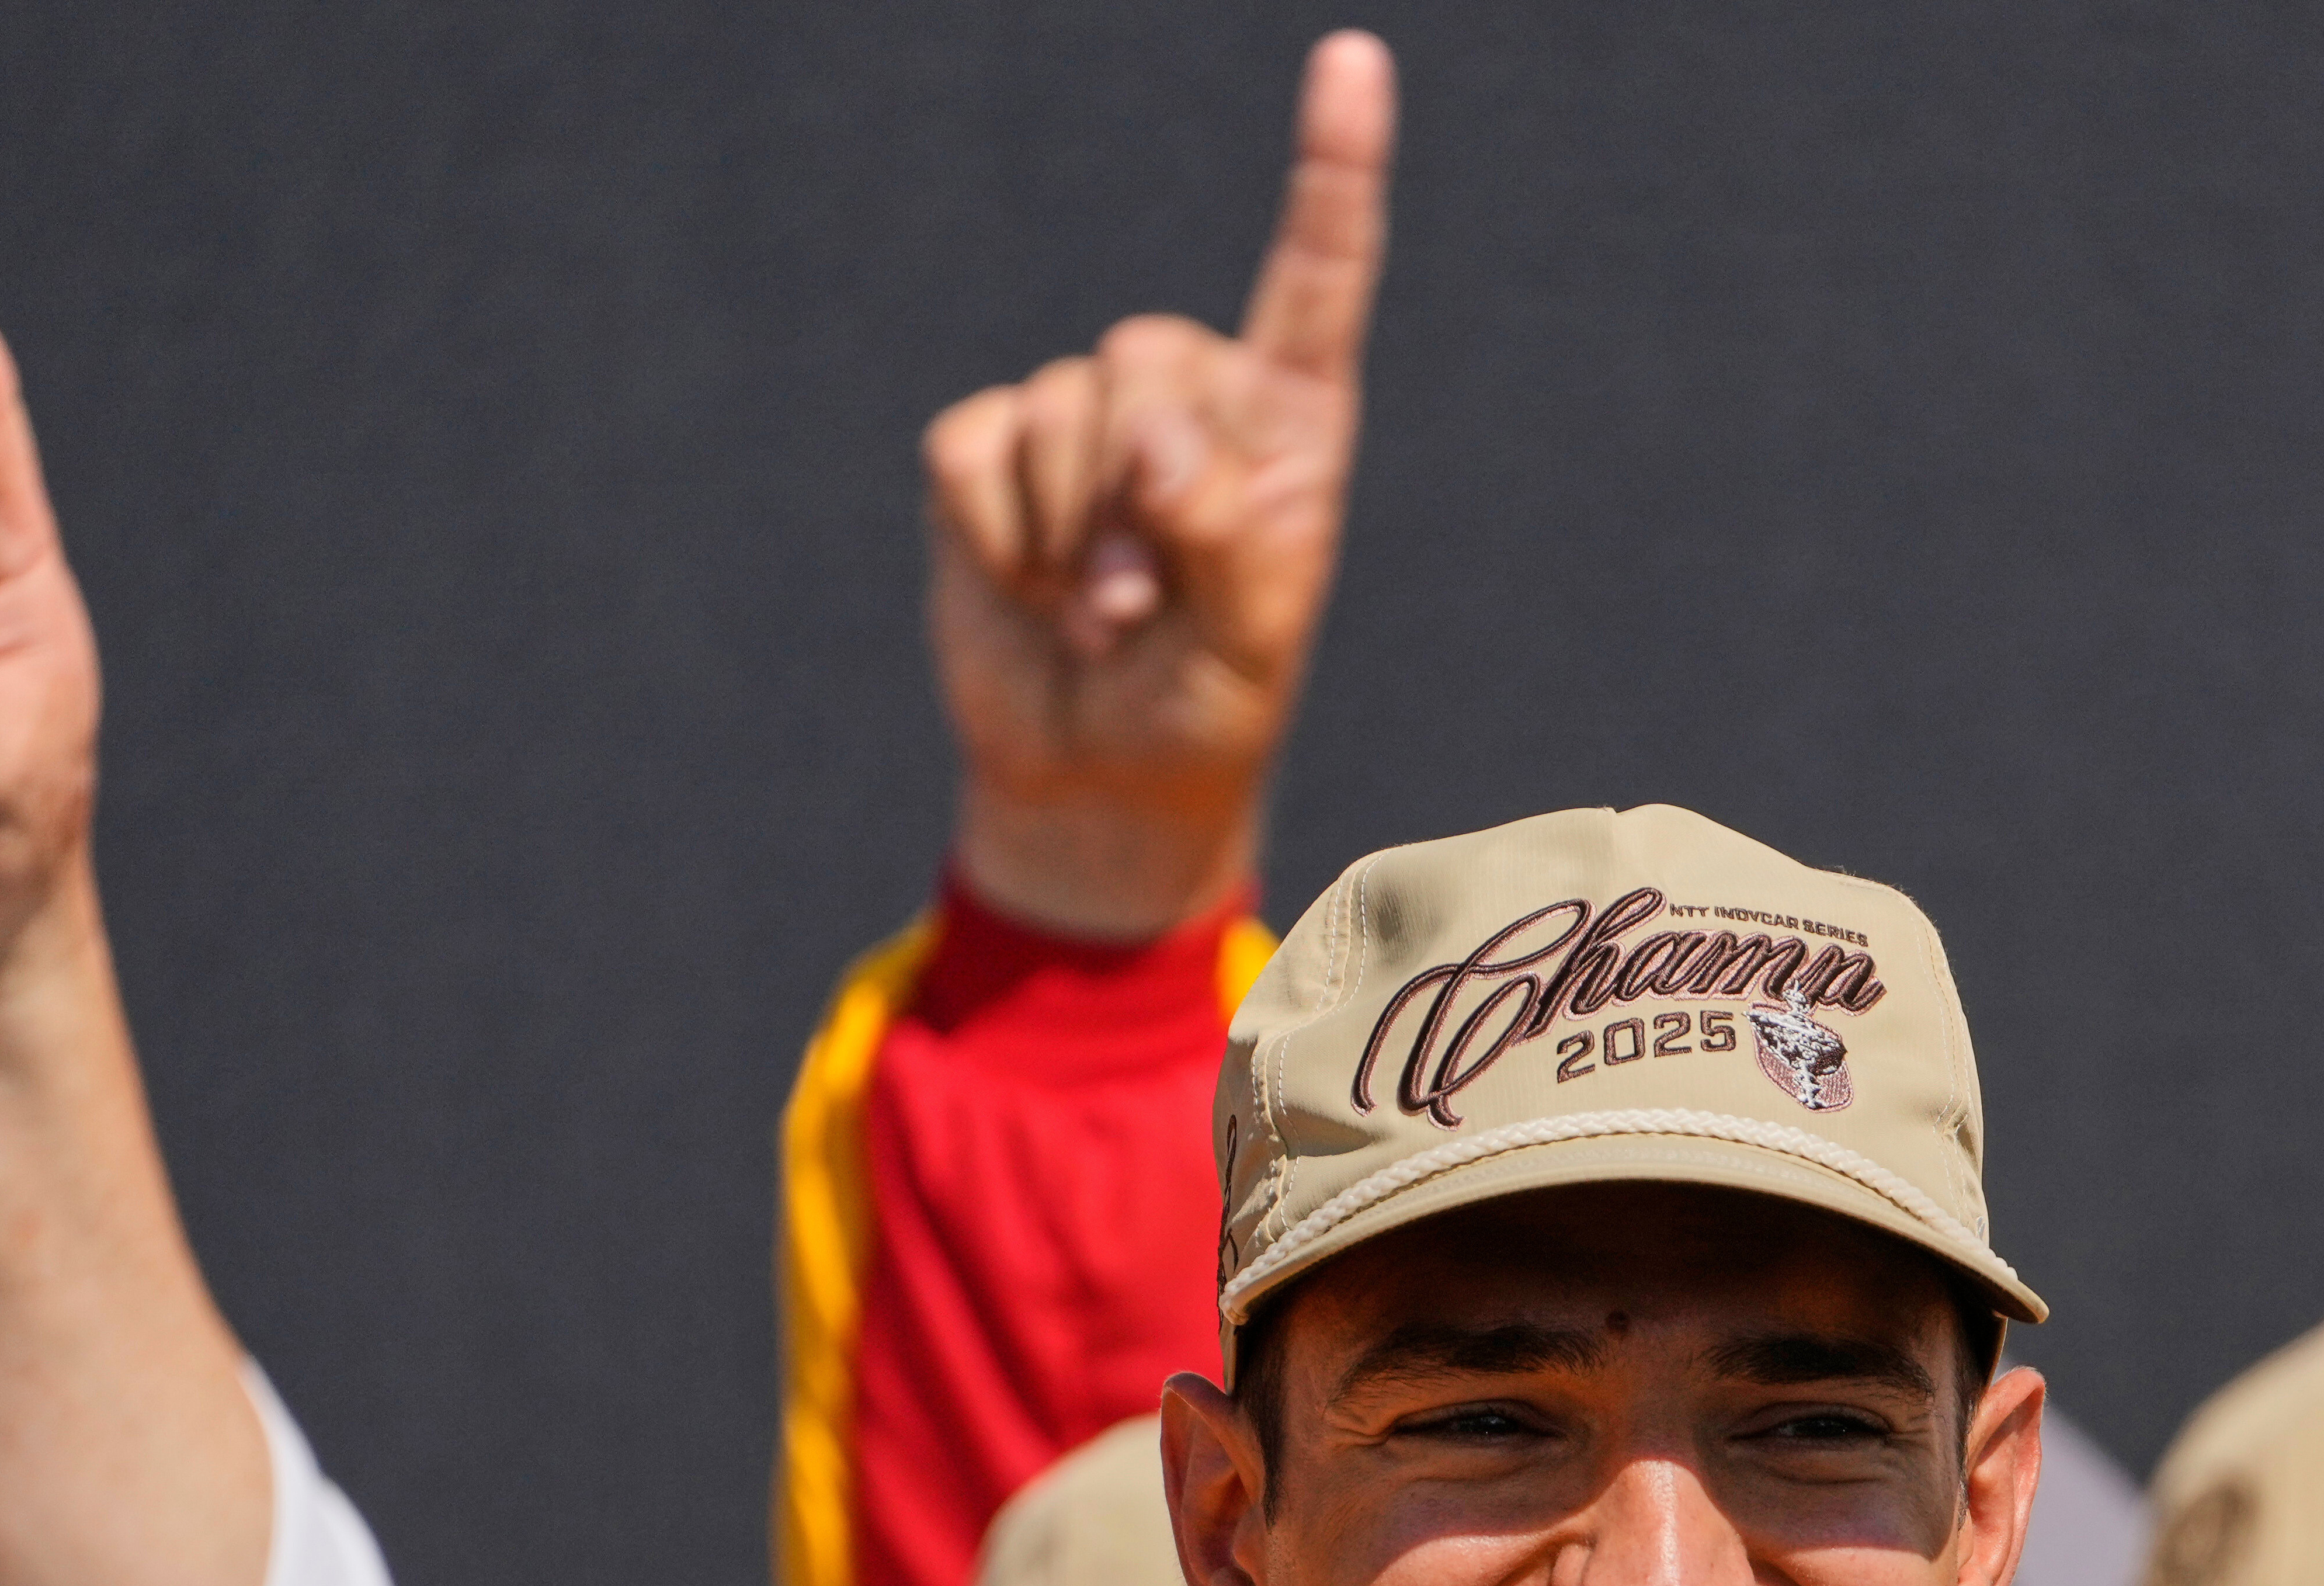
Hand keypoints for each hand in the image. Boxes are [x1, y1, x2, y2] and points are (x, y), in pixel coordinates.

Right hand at [924, 30, 1392, 935]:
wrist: (1097, 776)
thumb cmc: (1203, 706)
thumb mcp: (1251, 642)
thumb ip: (1228, 535)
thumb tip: (1158, 442)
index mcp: (1290, 423)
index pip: (1319, 273)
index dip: (1332, 168)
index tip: (1350, 59)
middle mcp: (1189, 396)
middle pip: (1149, 352)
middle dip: (1138, 489)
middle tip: (1145, 606)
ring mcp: (1083, 420)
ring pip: (1060, 405)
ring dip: (1073, 535)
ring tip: (1101, 615)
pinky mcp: (990, 453)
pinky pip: (973, 449)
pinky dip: (998, 537)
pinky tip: (1032, 590)